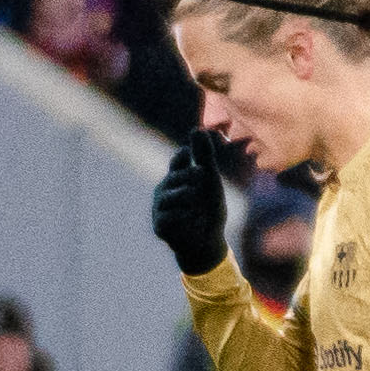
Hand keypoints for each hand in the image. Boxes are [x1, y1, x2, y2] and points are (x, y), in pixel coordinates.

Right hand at [153, 132, 235, 273]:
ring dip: (190, 200)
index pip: (178, 161)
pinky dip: (186, 218)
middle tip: (203, 176)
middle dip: (192, 178)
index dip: (183, 157)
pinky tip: (191, 220)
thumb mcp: (210, 182)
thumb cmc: (208, 210)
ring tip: (198, 205)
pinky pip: (171, 216)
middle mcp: (164, 191)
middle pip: (176, 177)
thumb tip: (198, 129)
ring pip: (173, 196)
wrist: (207, 242)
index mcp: (176, 178)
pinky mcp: (159, 225)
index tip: (188, 152)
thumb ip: (203, 157)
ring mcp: (159, 208)